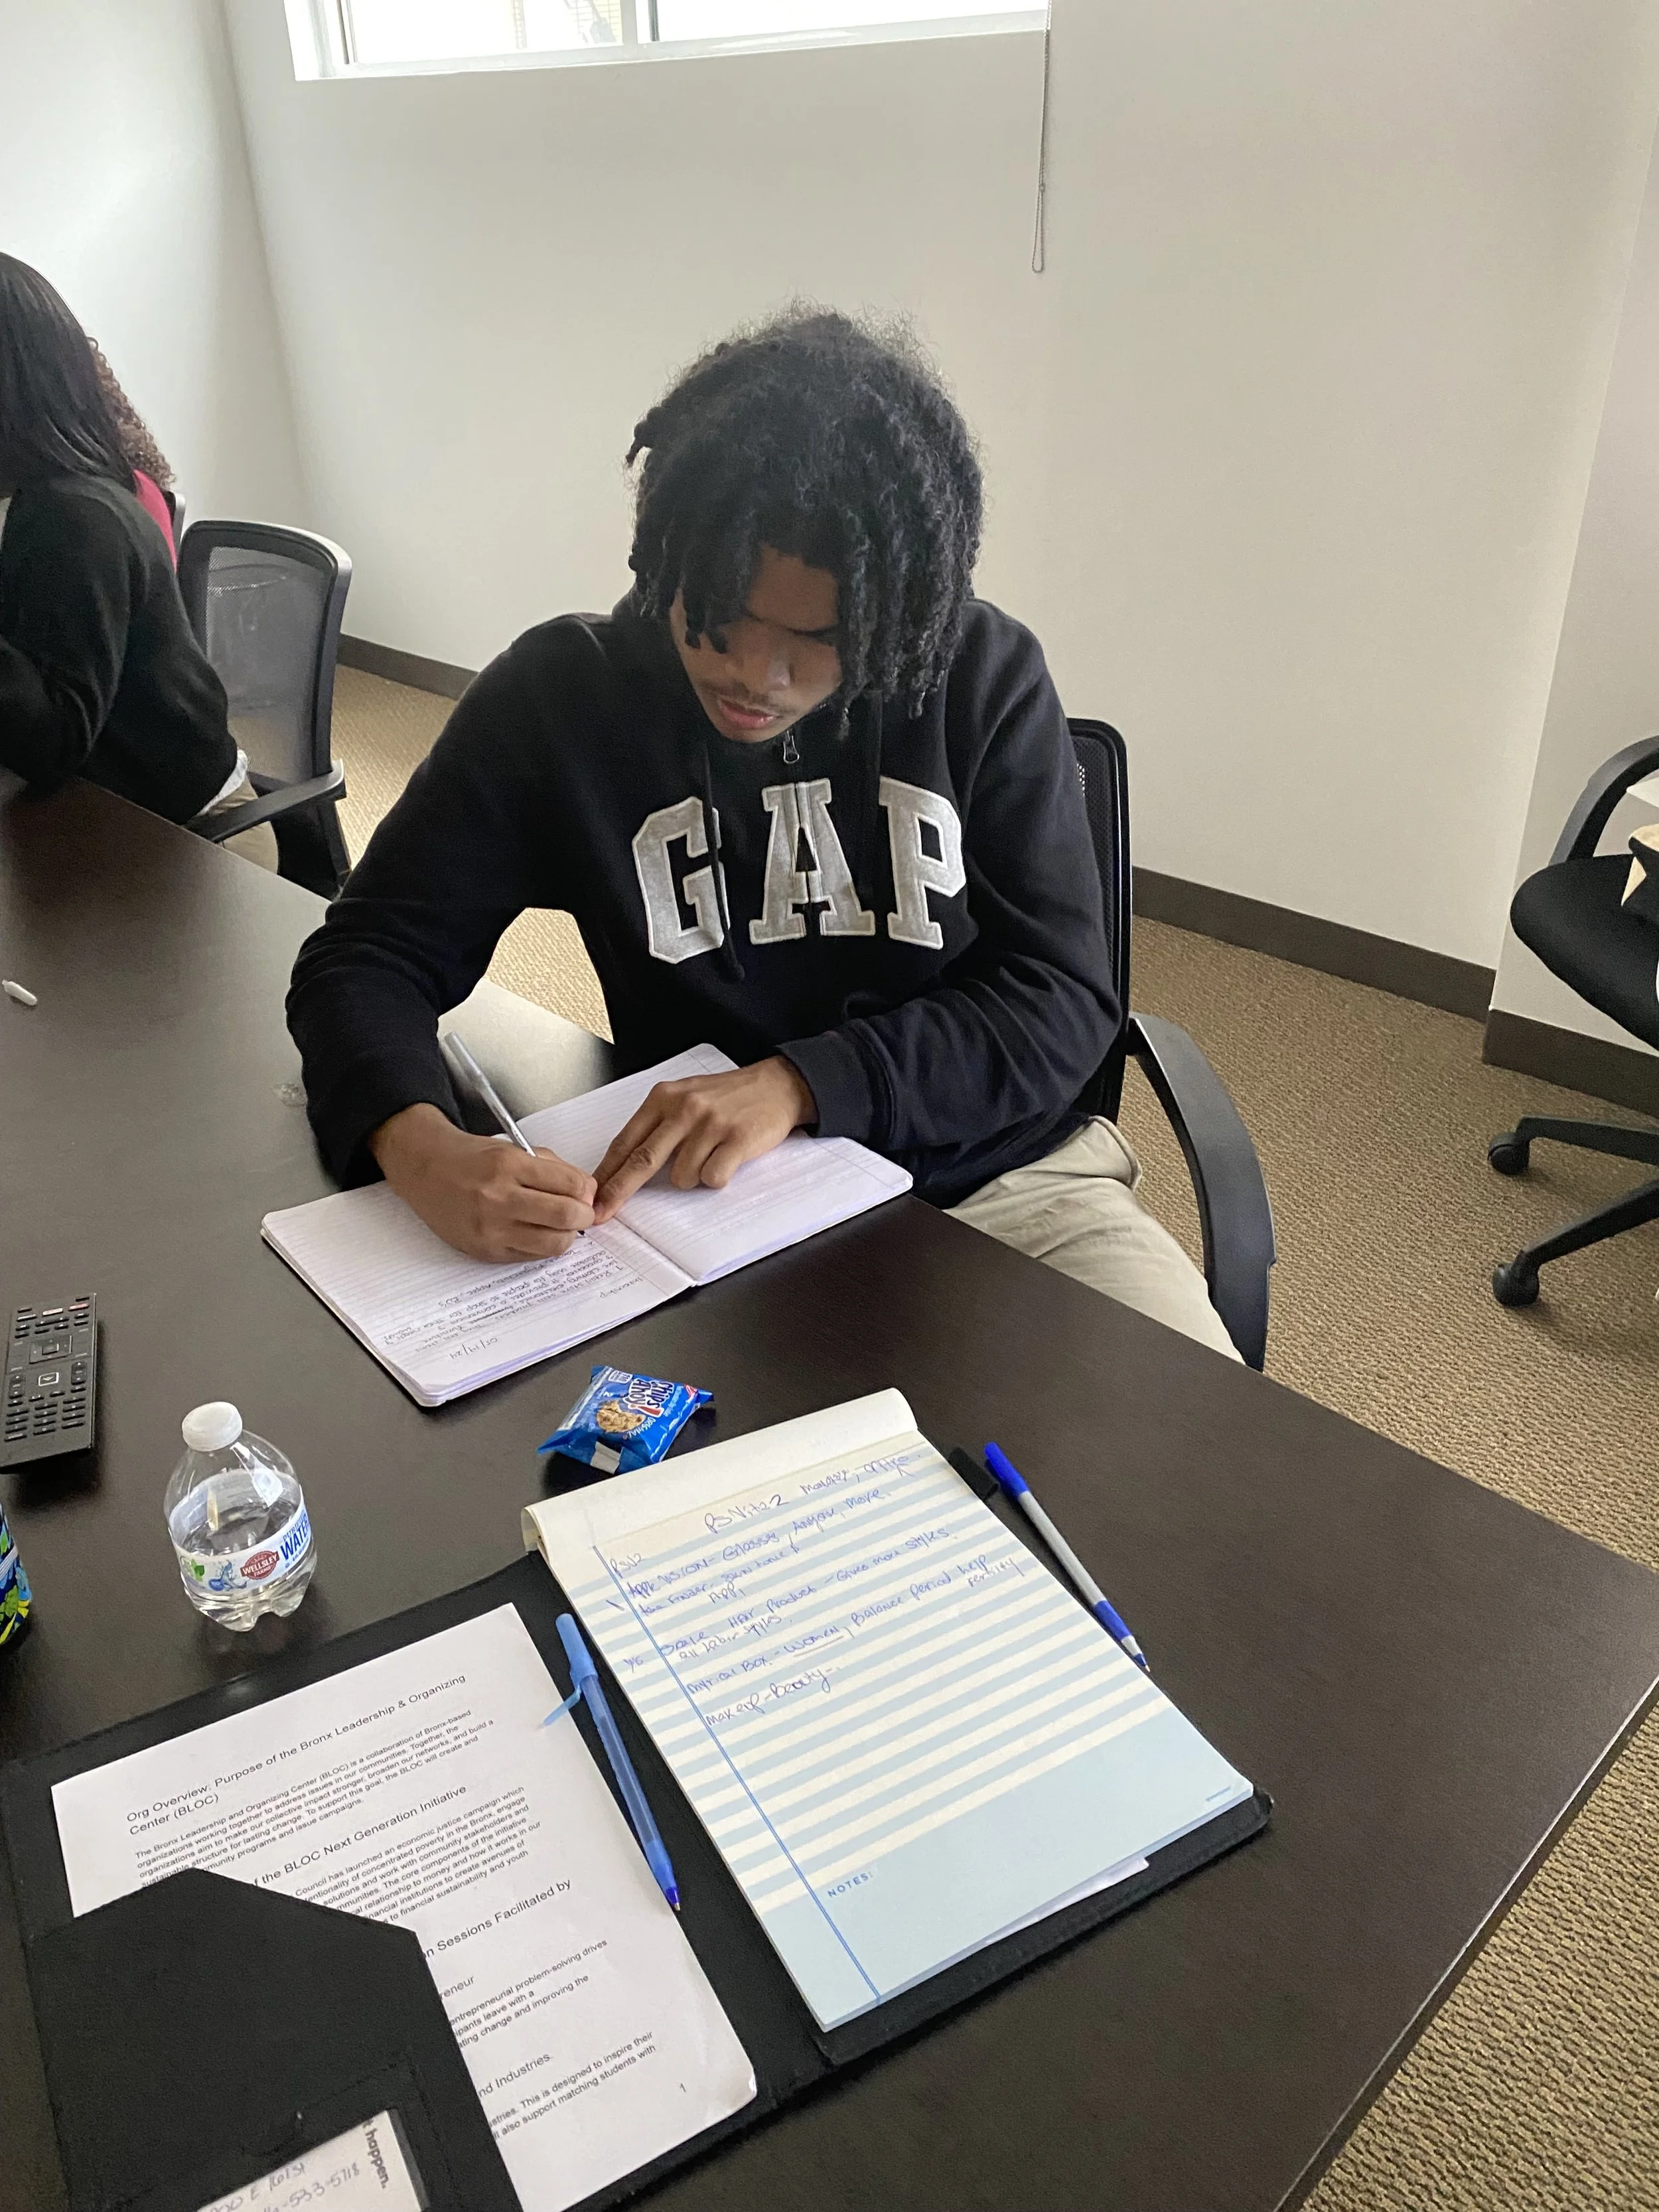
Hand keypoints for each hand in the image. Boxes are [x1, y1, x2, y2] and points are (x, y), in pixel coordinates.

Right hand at [370, 1103, 595, 1261]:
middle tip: (581, 1212)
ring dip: (566, 1235)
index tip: (586, 1192)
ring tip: (559, 1224)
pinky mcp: (485, 1251)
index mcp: (508, 1165)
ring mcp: (490, 1229)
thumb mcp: (514, 1148)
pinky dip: (542, 1246)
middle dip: (584, 1215)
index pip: (571, 1185)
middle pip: (566, 1217)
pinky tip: (536, 1231)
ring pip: (553, 1244)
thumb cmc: (471, 1158)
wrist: (426, 1171)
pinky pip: (531, 1256)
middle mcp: (497, 1198)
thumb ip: (553, 1168)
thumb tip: (587, 1192)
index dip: (588, 1191)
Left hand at [592, 1058, 815, 1221]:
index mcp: (664, 1098)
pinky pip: (712, 1178)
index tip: (592, 1196)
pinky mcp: (737, 1139)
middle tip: (604, 1212)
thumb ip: (656, 1126)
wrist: (776, 1086)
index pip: (626, 1141)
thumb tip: (623, 1167)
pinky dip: (716, 1177)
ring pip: (682, 1177)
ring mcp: (710, 1123)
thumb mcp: (684, 1098)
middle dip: (620, 1192)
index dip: (607, 1173)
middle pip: (642, 1160)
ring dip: (692, 1177)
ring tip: (710, 1155)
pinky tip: (726, 1158)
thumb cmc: (727, 1097)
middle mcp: (684, 1108)